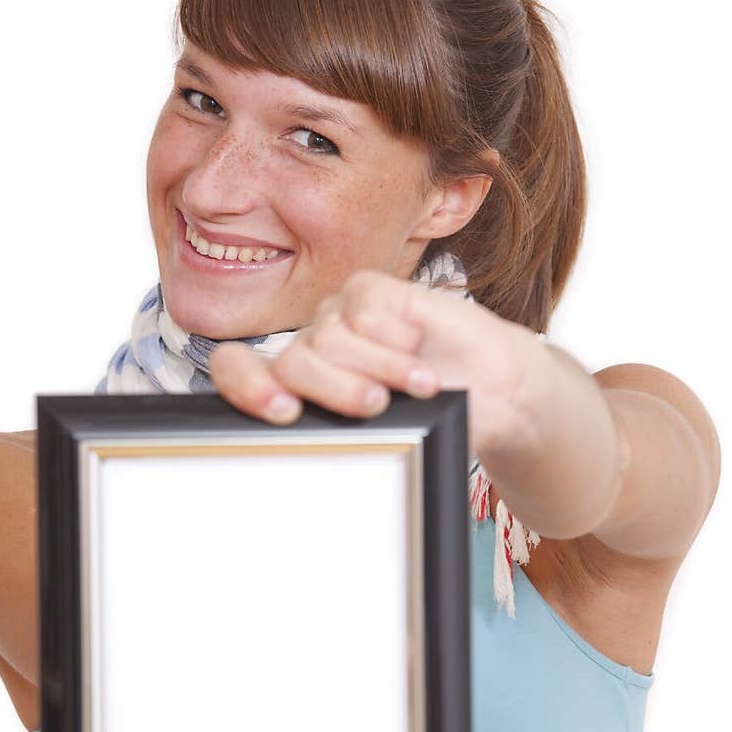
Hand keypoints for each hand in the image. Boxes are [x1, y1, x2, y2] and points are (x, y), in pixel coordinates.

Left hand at [208, 268, 540, 459]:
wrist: (492, 392)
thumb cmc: (434, 417)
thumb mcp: (386, 435)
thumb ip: (344, 433)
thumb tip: (312, 439)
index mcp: (299, 388)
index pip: (239, 372)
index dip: (247, 388)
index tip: (283, 413)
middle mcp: (312, 350)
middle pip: (289, 362)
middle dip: (331, 388)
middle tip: (374, 406)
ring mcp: (339, 317)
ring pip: (328, 337)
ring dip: (379, 367)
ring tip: (421, 385)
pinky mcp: (372, 291)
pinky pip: (363, 309)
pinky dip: (392, 335)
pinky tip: (419, 345)